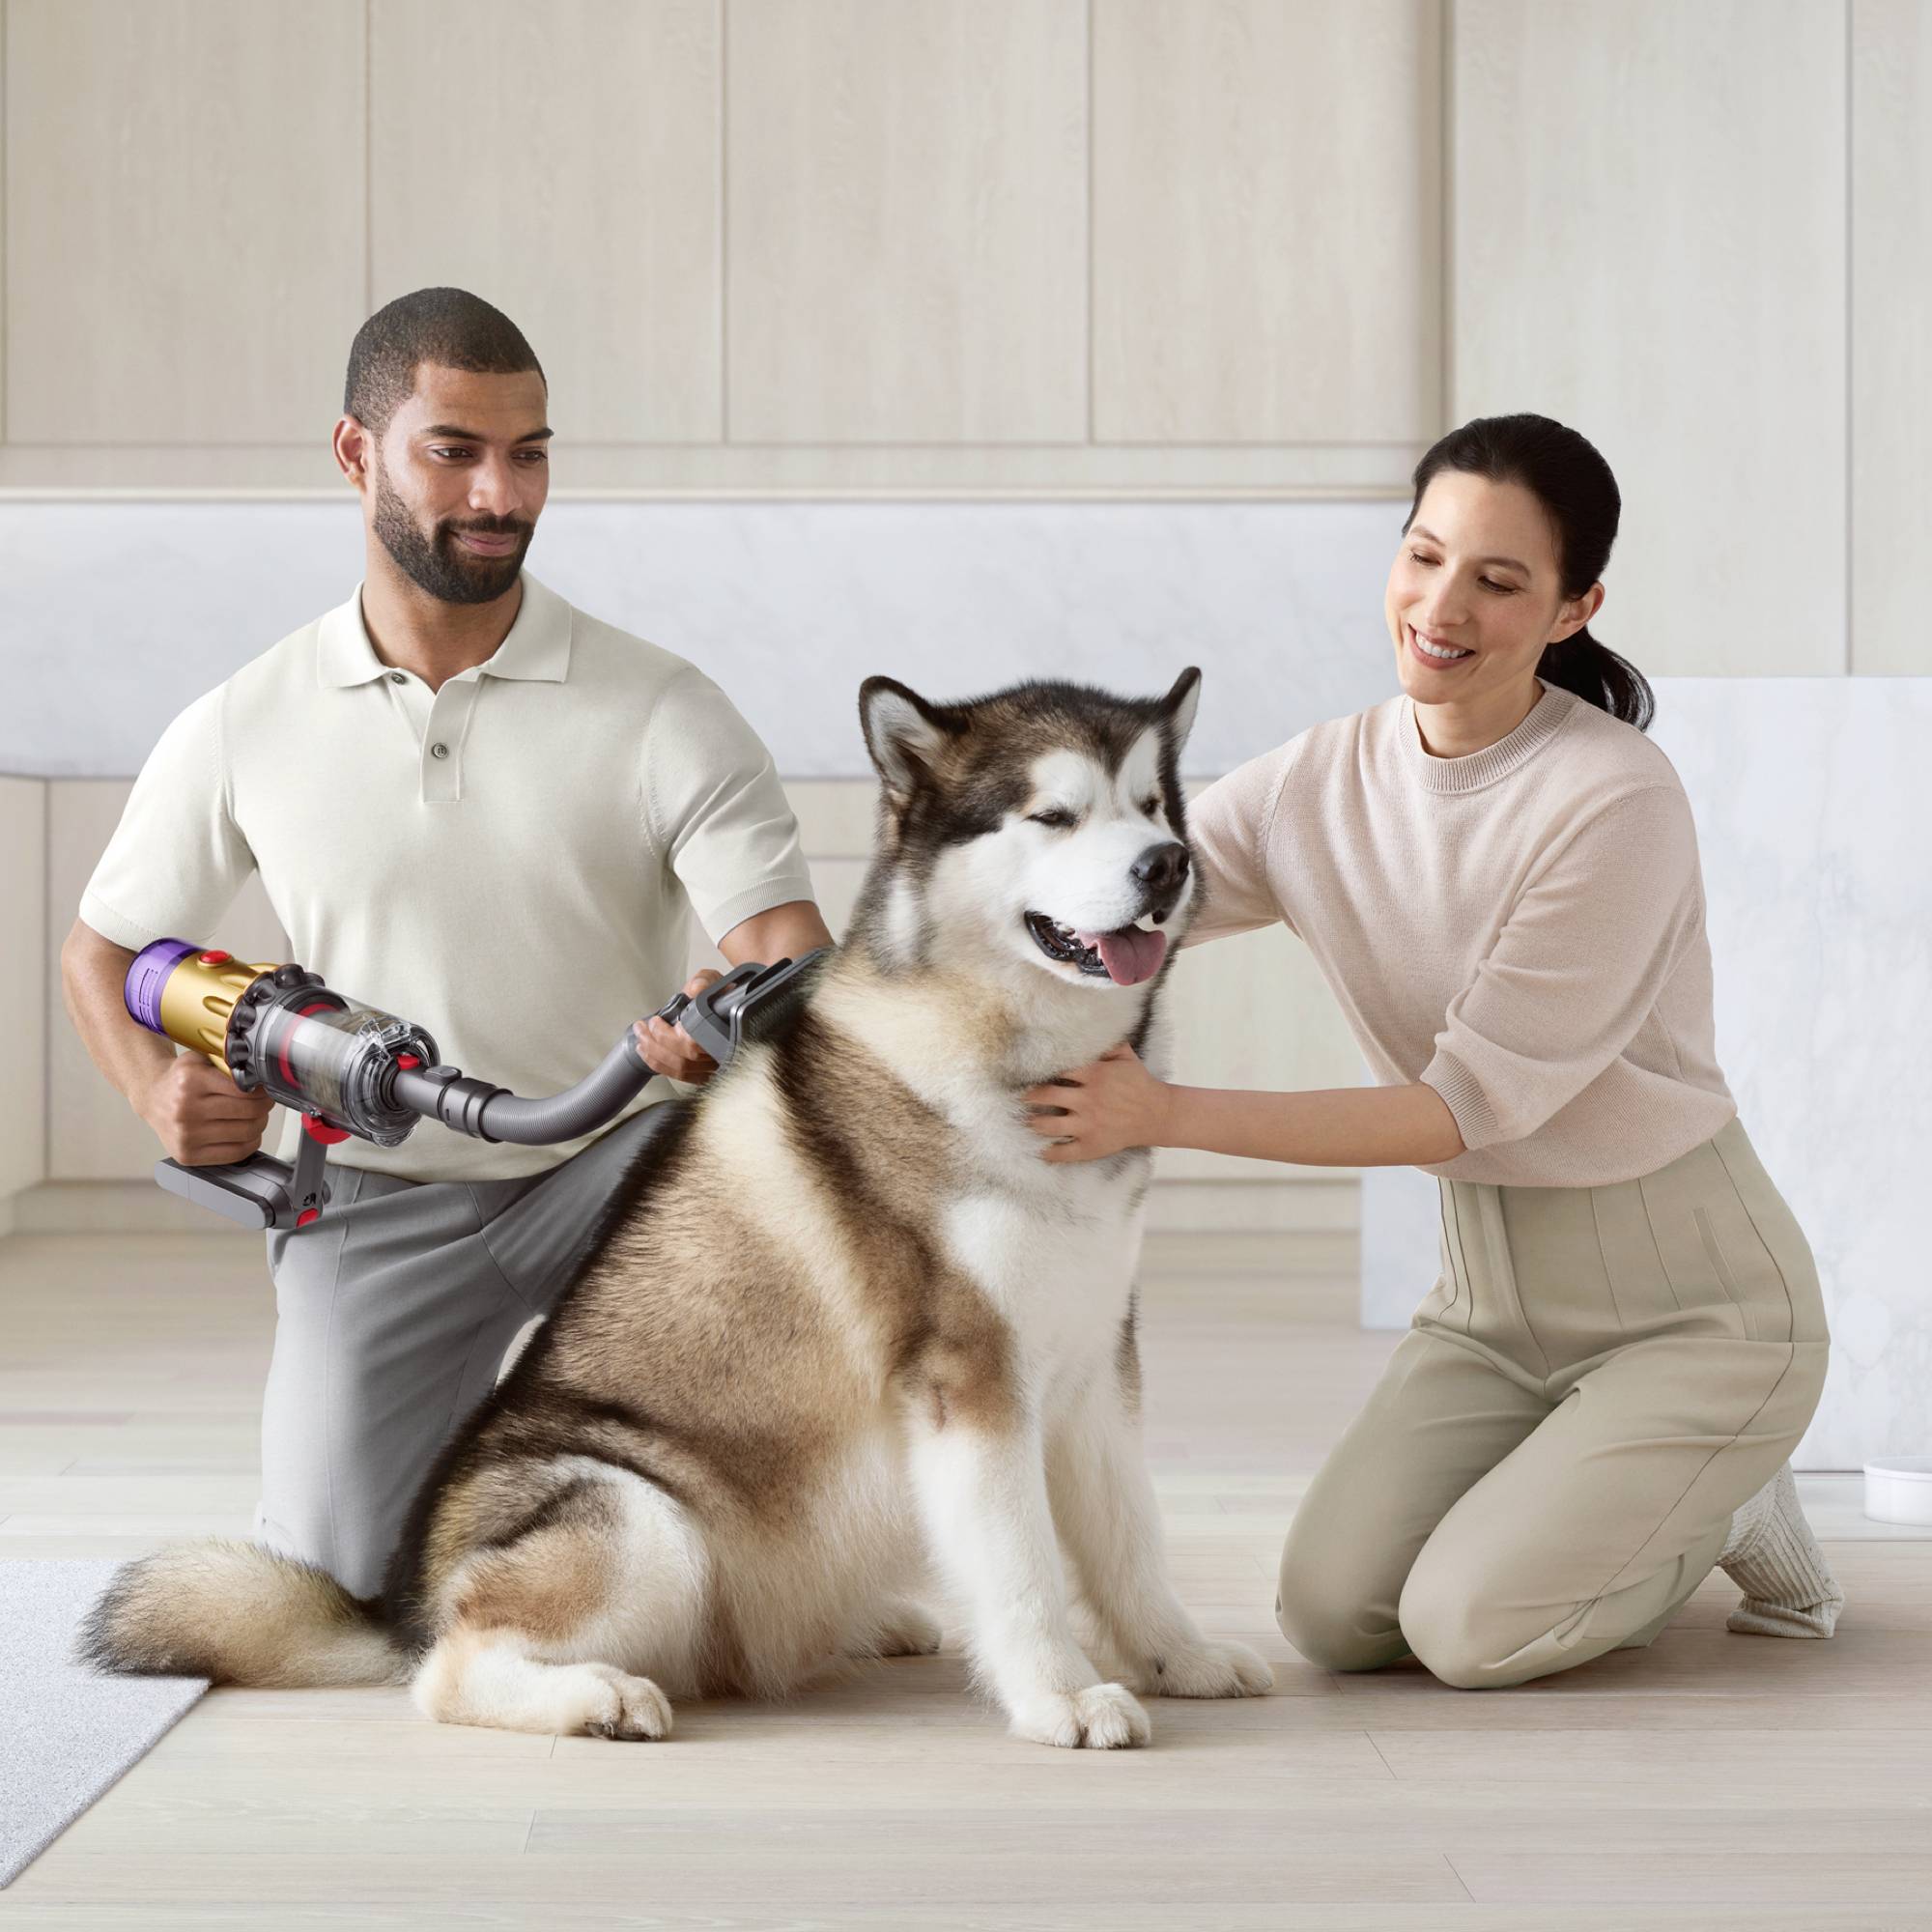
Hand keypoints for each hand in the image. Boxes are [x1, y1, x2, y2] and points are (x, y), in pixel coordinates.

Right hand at [139, 1055, 275, 1165]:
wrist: (152, 1098)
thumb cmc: (181, 1080)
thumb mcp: (201, 1059)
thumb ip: (229, 1062)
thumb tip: (262, 1073)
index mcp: (190, 1081)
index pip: (244, 1090)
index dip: (262, 1090)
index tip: (264, 1089)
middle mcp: (185, 1110)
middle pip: (249, 1112)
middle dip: (264, 1106)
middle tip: (264, 1102)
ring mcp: (185, 1136)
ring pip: (247, 1133)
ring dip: (259, 1123)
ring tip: (254, 1116)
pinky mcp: (188, 1155)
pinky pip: (236, 1153)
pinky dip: (250, 1142)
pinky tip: (245, 1132)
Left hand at [632, 969, 723, 1084]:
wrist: (726, 1005)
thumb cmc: (719, 995)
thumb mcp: (712, 980)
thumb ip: (703, 981)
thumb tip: (695, 989)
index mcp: (724, 1028)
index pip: (691, 1042)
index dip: (666, 1036)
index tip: (654, 1022)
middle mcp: (722, 1051)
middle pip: (684, 1059)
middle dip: (654, 1045)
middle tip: (641, 1029)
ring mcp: (715, 1064)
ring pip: (682, 1070)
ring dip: (655, 1057)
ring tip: (641, 1041)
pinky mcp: (707, 1072)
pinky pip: (685, 1077)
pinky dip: (663, 1067)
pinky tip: (651, 1056)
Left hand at [1023, 1043, 1169, 1162]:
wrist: (1158, 1115)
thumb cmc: (1139, 1083)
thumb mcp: (1126, 1057)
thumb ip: (1106, 1043)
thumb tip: (1088, 1028)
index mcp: (1094, 1075)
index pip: (1056, 1070)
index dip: (1038, 1071)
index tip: (1024, 1072)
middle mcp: (1088, 1100)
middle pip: (1044, 1096)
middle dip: (1027, 1096)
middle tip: (1017, 1097)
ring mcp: (1088, 1125)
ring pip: (1047, 1125)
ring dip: (1031, 1123)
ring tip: (1024, 1120)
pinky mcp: (1091, 1146)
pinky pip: (1063, 1152)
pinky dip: (1048, 1153)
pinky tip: (1039, 1150)